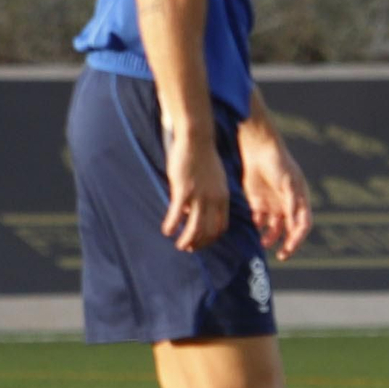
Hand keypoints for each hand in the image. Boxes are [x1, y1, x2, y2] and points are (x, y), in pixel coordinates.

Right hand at [162, 128, 229, 251]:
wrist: (197, 139)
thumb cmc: (203, 157)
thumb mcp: (214, 179)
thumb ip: (210, 196)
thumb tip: (194, 210)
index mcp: (223, 197)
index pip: (221, 226)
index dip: (211, 238)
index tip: (201, 242)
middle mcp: (213, 200)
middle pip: (208, 231)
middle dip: (199, 243)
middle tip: (188, 248)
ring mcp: (199, 196)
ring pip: (194, 228)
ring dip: (186, 240)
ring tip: (179, 245)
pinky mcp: (183, 190)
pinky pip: (177, 214)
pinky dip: (171, 225)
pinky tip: (166, 230)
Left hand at [238, 126, 312, 260]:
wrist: (258, 150)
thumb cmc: (278, 164)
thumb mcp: (288, 182)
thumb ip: (292, 202)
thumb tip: (295, 223)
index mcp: (300, 201)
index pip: (302, 226)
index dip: (298, 238)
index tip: (290, 248)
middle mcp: (288, 206)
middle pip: (289, 231)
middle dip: (286, 244)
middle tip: (281, 255)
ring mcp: (273, 205)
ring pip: (273, 228)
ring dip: (269, 238)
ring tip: (263, 244)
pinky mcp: (258, 203)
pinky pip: (259, 220)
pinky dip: (257, 226)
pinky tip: (254, 226)